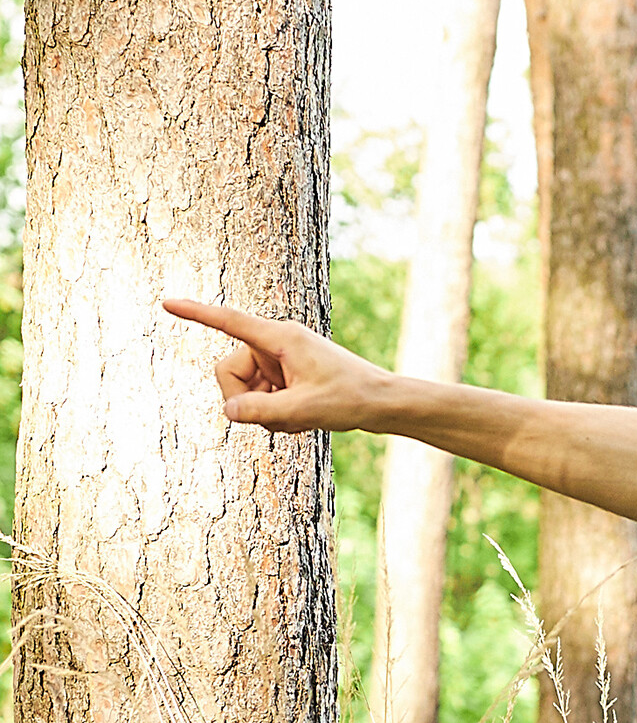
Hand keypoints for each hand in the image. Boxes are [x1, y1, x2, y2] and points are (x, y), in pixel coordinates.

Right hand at [163, 297, 389, 433]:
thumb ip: (260, 411)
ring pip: (244, 390)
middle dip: (244, 400)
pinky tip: (301, 419)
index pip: (229, 322)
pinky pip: (261, 398)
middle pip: (228, 372)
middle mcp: (277, 344)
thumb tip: (228, 411)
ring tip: (298, 418)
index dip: (196, 314)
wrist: (384, 403)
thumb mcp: (303, 410)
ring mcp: (280, 361)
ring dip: (264, 411)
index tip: (167, 303)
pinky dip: (275, 414)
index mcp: (280, 338)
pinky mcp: (286, 376)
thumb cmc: (351, 399)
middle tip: (276, 417)